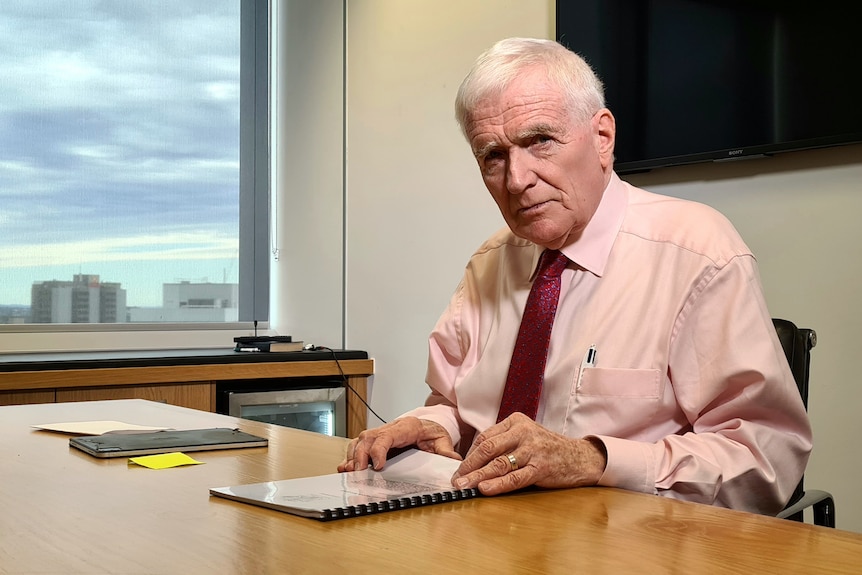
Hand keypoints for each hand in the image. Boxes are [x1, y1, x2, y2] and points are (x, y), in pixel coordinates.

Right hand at [337, 416, 461, 471]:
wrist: (428, 425)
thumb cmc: (432, 433)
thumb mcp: (443, 441)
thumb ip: (446, 451)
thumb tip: (453, 461)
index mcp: (406, 427)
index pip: (387, 435)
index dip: (379, 449)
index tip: (378, 465)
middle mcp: (390, 428)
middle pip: (368, 437)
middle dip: (361, 455)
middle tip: (359, 472)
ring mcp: (380, 434)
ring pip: (360, 441)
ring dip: (354, 456)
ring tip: (349, 472)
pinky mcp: (375, 441)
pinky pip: (358, 445)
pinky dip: (351, 456)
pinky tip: (346, 467)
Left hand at [451, 412, 606, 495]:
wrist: (580, 457)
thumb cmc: (548, 448)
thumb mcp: (525, 436)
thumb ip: (503, 442)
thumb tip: (474, 460)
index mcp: (516, 421)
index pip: (484, 437)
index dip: (469, 455)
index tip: (459, 469)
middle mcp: (523, 432)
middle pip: (488, 449)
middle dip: (469, 466)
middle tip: (456, 479)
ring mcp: (532, 450)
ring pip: (498, 464)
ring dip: (478, 476)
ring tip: (464, 486)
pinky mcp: (540, 467)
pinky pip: (514, 478)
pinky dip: (498, 484)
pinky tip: (485, 489)